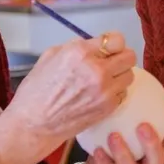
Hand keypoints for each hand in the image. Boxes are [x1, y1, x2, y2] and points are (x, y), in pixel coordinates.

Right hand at [3, 32, 135, 156]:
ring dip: (119, 76)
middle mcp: (96, 69)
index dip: (113, 43)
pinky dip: (115, 93)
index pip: (116, 39)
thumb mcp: (49, 57)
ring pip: (129, 75)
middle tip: (111, 63)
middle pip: (129, 56)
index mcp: (80, 52)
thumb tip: (92, 46)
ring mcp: (105, 90)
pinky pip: (122, 93)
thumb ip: (75, 48)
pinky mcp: (108, 107)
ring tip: (105, 80)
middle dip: (121, 58)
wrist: (33, 124)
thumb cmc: (35, 92)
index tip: (109, 48)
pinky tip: (99, 95)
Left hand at [75, 104, 163, 163]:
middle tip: (143, 125)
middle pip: (158, 159)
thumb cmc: (107, 153)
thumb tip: (122, 84)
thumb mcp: (116, 132)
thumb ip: (123, 115)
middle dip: (153, 143)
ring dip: (124, 153)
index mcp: (152, 154)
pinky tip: (98, 150)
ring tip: (113, 136)